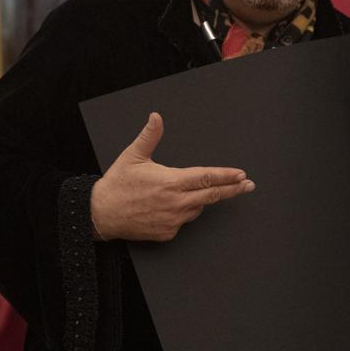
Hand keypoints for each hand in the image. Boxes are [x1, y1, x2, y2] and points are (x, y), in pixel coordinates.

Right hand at [90, 112, 254, 241]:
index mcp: (170, 181)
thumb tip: (156, 117)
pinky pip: (183, 221)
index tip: (241, 175)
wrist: (101, 214)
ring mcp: (172, 220)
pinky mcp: (167, 233)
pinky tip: (169, 207)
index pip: (206, 178)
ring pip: (197, 208)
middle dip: (232, 190)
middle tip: (248, 185)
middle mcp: (175, 203)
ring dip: (199, 200)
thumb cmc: (117, 184)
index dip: (226, 176)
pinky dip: (182, 213)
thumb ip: (149, 136)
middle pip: (212, 195)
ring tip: (184, 192)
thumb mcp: (132, 156)